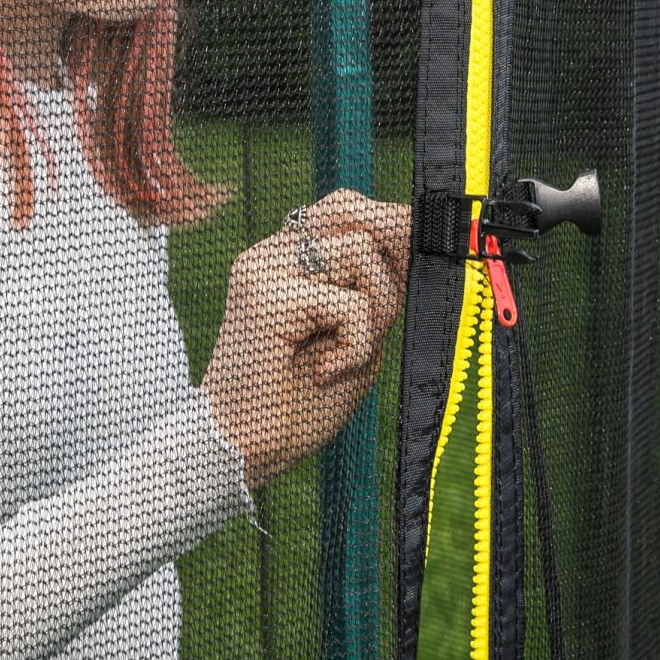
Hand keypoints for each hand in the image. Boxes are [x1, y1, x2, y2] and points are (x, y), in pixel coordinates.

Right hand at [200, 189, 410, 490]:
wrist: (244, 450)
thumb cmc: (298, 403)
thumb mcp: (354, 336)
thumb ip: (376, 292)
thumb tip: (415, 242)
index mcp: (285, 257)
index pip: (346, 209)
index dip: (388, 231)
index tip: (409, 275)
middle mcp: (269, 253)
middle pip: (353, 212)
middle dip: (386, 264)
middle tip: (376, 323)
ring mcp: (262, 268)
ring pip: (360, 249)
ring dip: (373, 309)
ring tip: (345, 353)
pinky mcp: (264, 296)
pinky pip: (350, 302)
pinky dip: (356, 344)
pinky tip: (324, 372)